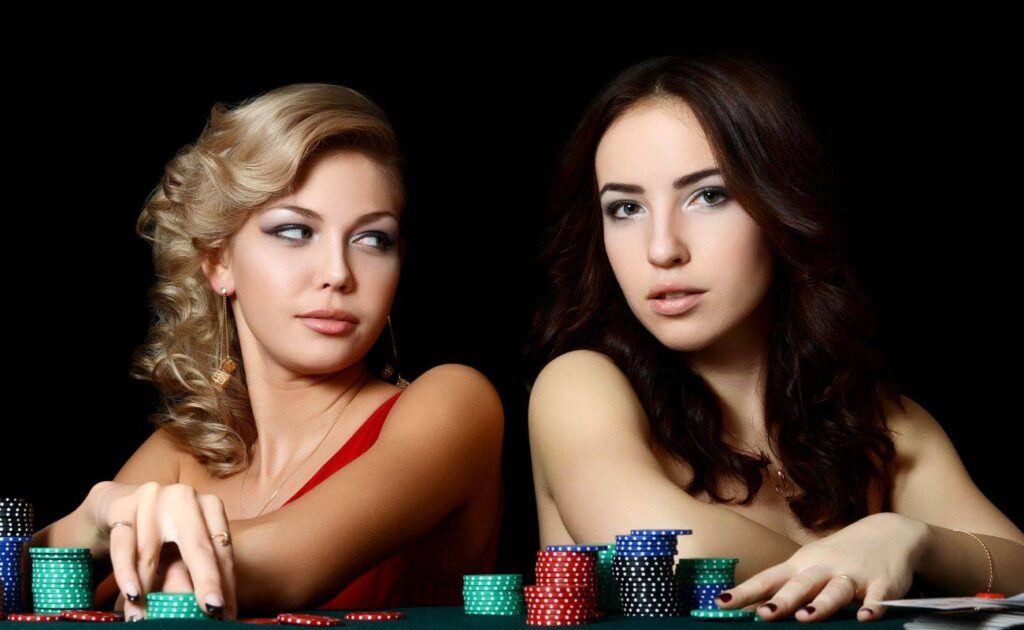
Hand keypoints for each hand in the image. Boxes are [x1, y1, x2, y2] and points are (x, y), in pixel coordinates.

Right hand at [89, 481, 236, 620]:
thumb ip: (200, 570)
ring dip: (151, 591)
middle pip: (197, 546)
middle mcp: (185, 499)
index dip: (226, 583)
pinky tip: (133, 595)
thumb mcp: (186, 545)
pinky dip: (127, 574)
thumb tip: (218, 611)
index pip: (221, 550)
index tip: (228, 613)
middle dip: (207, 580)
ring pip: (151, 552)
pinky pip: (123, 547)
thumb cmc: (163, 531)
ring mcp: (152, 500)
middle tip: (213, 609)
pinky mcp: (122, 508)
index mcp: (210, 506)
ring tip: (152, 619)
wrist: (121, 505)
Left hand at [714, 512, 929, 622]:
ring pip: (834, 590)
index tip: (722, 603)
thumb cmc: (838, 555)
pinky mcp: (883, 583)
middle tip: (764, 615)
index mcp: (801, 565)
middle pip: (799, 584)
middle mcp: (823, 567)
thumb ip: (786, 586)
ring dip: (820, 604)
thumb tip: (753, 607)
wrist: (889, 532)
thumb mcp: (810, 565)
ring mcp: (853, 573)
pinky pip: (877, 598)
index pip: (768, 579)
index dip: (745, 592)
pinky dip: (872, 607)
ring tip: (805, 617)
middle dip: (781, 601)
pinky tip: (866, 618)